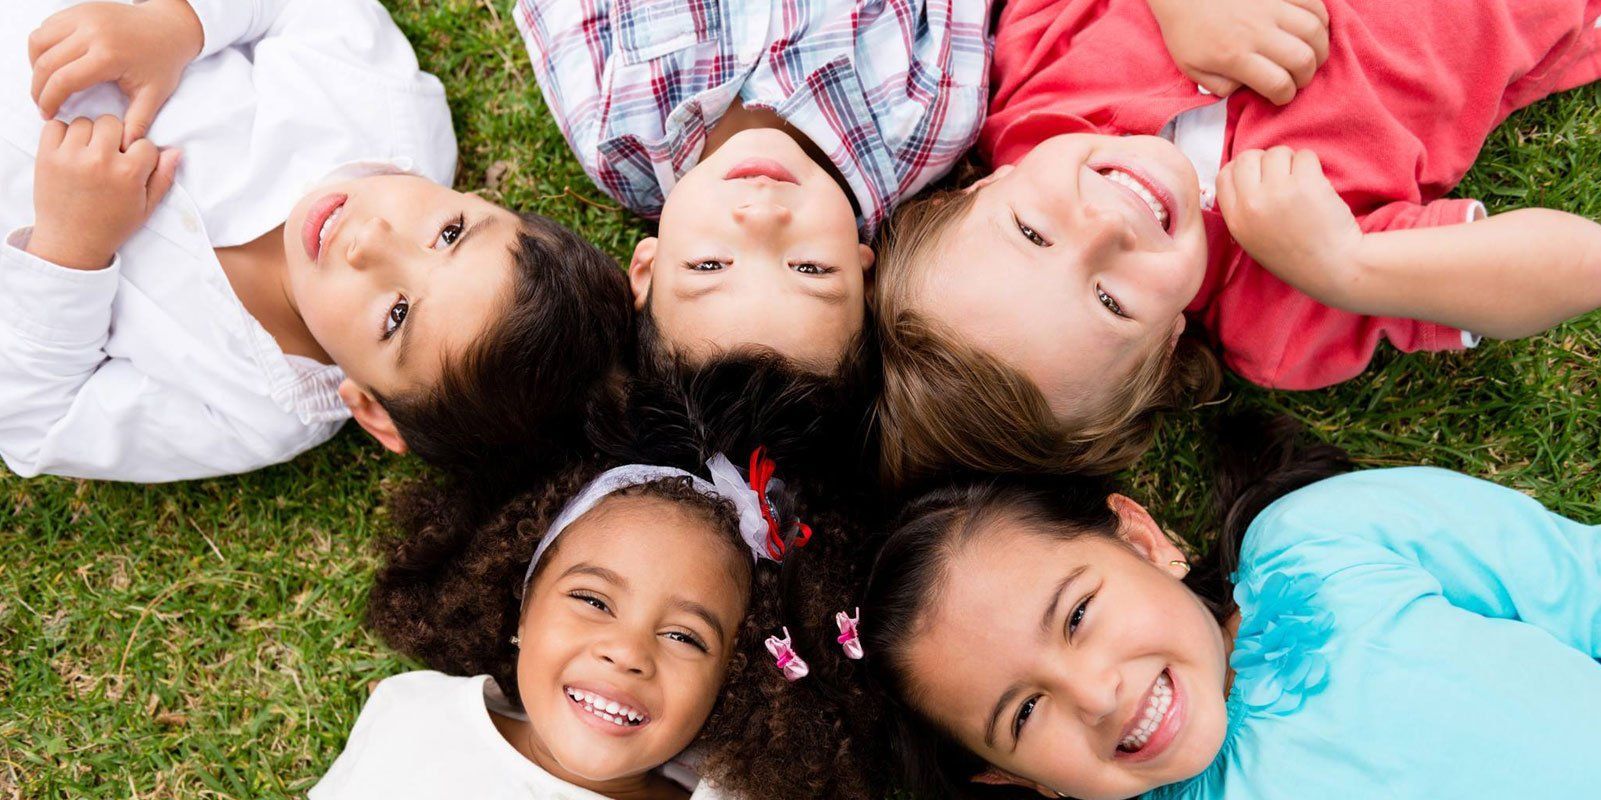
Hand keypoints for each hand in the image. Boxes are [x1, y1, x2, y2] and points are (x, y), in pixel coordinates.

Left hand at [28, 116, 181, 270]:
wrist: (72, 243)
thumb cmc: (111, 225)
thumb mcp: (146, 207)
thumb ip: (162, 178)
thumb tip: (175, 151)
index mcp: (128, 173)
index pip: (144, 142)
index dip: (140, 154)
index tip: (131, 166)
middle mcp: (101, 160)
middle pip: (112, 123)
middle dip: (114, 137)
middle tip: (109, 156)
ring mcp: (71, 157)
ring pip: (84, 122)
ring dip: (88, 135)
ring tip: (88, 155)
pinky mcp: (47, 157)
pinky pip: (54, 126)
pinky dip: (61, 134)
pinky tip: (69, 151)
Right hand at [29, 0, 203, 147]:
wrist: (170, 28)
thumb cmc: (163, 62)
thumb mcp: (155, 94)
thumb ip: (138, 121)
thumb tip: (126, 147)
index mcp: (109, 55)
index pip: (63, 80)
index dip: (49, 100)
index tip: (48, 115)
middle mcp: (92, 31)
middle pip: (46, 62)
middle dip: (38, 88)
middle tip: (43, 104)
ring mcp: (84, 16)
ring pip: (39, 42)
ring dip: (36, 65)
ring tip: (46, 84)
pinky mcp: (80, 8)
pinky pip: (47, 27)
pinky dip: (42, 46)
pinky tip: (53, 63)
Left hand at [1147, 0, 1329, 104]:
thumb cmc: (1186, 30)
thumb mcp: (1192, 68)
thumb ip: (1221, 87)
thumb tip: (1248, 89)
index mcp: (1235, 56)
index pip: (1277, 84)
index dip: (1285, 95)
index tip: (1281, 95)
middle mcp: (1256, 31)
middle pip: (1303, 59)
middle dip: (1306, 76)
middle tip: (1299, 77)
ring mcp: (1270, 6)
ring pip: (1314, 31)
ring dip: (1319, 48)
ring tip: (1311, 55)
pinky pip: (1314, 3)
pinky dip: (1321, 19)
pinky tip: (1313, 29)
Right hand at [1217, 147, 1363, 304]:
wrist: (1332, 269)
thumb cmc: (1295, 256)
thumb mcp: (1253, 240)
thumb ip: (1243, 210)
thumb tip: (1244, 175)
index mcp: (1236, 220)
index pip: (1225, 175)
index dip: (1241, 169)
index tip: (1259, 176)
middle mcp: (1252, 204)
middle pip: (1248, 157)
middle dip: (1266, 161)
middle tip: (1284, 177)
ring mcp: (1278, 192)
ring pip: (1277, 153)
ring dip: (1292, 161)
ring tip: (1302, 183)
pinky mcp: (1305, 184)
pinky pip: (1305, 155)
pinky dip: (1313, 165)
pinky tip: (1318, 186)